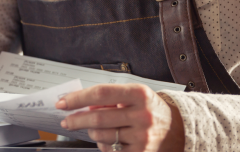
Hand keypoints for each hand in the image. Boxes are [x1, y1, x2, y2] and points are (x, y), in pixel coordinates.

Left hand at [56, 84, 184, 151]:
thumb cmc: (148, 109)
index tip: (62, 102)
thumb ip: (109, 98)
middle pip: (98, 117)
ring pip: (101, 135)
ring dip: (91, 132)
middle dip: (76, 119)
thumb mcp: (133, 95)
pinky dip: (102, 145)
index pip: (101, 94)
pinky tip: (106, 139)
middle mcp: (142, 115)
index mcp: (139, 94)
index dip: (77, 98)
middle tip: (66, 120)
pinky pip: (110, 150)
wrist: (176, 129)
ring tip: (94, 128)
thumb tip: (81, 105)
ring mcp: (142, 136)